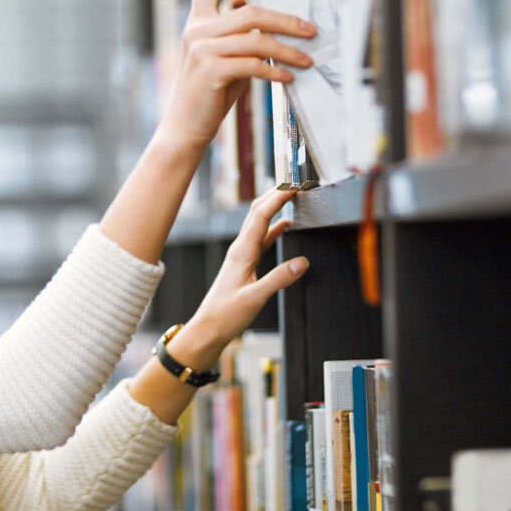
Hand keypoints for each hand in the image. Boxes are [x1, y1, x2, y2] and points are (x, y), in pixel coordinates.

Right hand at [155, 0, 317, 152]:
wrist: (185, 128)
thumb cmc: (209, 94)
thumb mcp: (225, 59)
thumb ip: (242, 38)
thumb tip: (278, 26)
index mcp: (197, 22)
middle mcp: (197, 30)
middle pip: (248, 10)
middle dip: (286, 19)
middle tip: (311, 30)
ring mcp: (201, 49)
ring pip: (255, 38)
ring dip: (287, 49)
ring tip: (307, 60)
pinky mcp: (210, 71)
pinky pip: (252, 64)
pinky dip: (274, 71)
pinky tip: (288, 78)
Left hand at [167, 188, 310, 370]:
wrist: (208, 328)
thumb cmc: (226, 314)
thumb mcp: (255, 298)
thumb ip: (279, 279)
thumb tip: (302, 262)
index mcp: (242, 251)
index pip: (261, 215)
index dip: (278, 197)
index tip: (294, 185)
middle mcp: (240, 248)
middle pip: (258, 211)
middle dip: (275, 194)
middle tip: (295, 182)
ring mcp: (242, 254)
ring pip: (259, 222)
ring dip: (275, 207)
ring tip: (292, 196)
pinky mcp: (245, 263)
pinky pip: (262, 238)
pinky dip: (275, 227)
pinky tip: (286, 226)